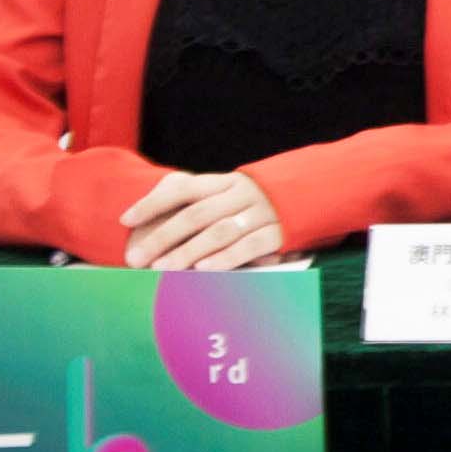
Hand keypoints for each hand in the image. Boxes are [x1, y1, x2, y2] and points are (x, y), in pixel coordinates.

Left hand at [118, 167, 288, 271]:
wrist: (325, 188)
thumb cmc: (266, 199)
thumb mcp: (235, 190)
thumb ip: (203, 198)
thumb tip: (159, 210)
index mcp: (226, 181)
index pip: (182, 188)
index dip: (152, 202)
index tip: (126, 220)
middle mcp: (242, 193)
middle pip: (195, 214)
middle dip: (161, 237)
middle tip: (136, 258)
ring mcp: (263, 212)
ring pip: (218, 231)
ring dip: (187, 251)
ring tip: (162, 268)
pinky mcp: (281, 232)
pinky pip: (249, 245)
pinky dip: (225, 258)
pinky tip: (203, 270)